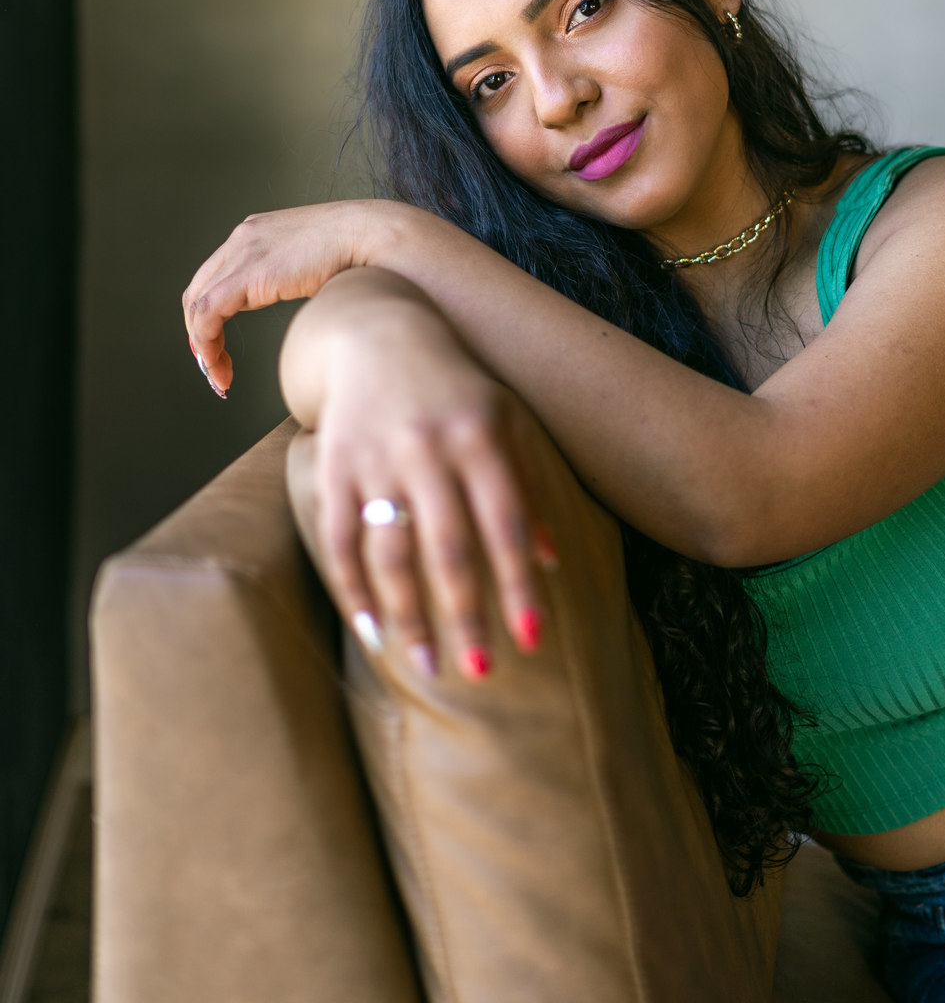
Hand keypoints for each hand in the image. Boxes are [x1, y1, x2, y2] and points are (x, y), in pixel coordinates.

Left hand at [182, 200, 400, 393]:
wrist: (375, 237)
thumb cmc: (361, 254)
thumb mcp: (314, 264)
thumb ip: (295, 278)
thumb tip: (301, 299)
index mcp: (257, 233)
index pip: (214, 277)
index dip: (209, 317)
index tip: (220, 349)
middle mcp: (243, 237)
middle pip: (198, 291)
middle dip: (200, 334)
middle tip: (214, 368)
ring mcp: (243, 251)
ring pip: (197, 305)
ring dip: (203, 347)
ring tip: (220, 377)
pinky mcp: (249, 274)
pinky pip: (208, 314)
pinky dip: (207, 344)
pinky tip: (220, 366)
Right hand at [299, 296, 556, 680]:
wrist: (375, 332)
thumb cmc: (455, 387)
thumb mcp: (506, 420)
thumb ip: (530, 485)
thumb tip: (553, 560)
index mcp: (480, 437)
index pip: (506, 523)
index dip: (519, 584)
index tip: (533, 640)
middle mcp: (428, 449)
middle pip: (449, 548)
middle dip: (466, 615)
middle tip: (480, 671)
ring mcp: (375, 459)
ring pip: (391, 552)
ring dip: (410, 615)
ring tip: (428, 665)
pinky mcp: (333, 468)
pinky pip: (339, 540)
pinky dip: (354, 590)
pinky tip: (373, 632)